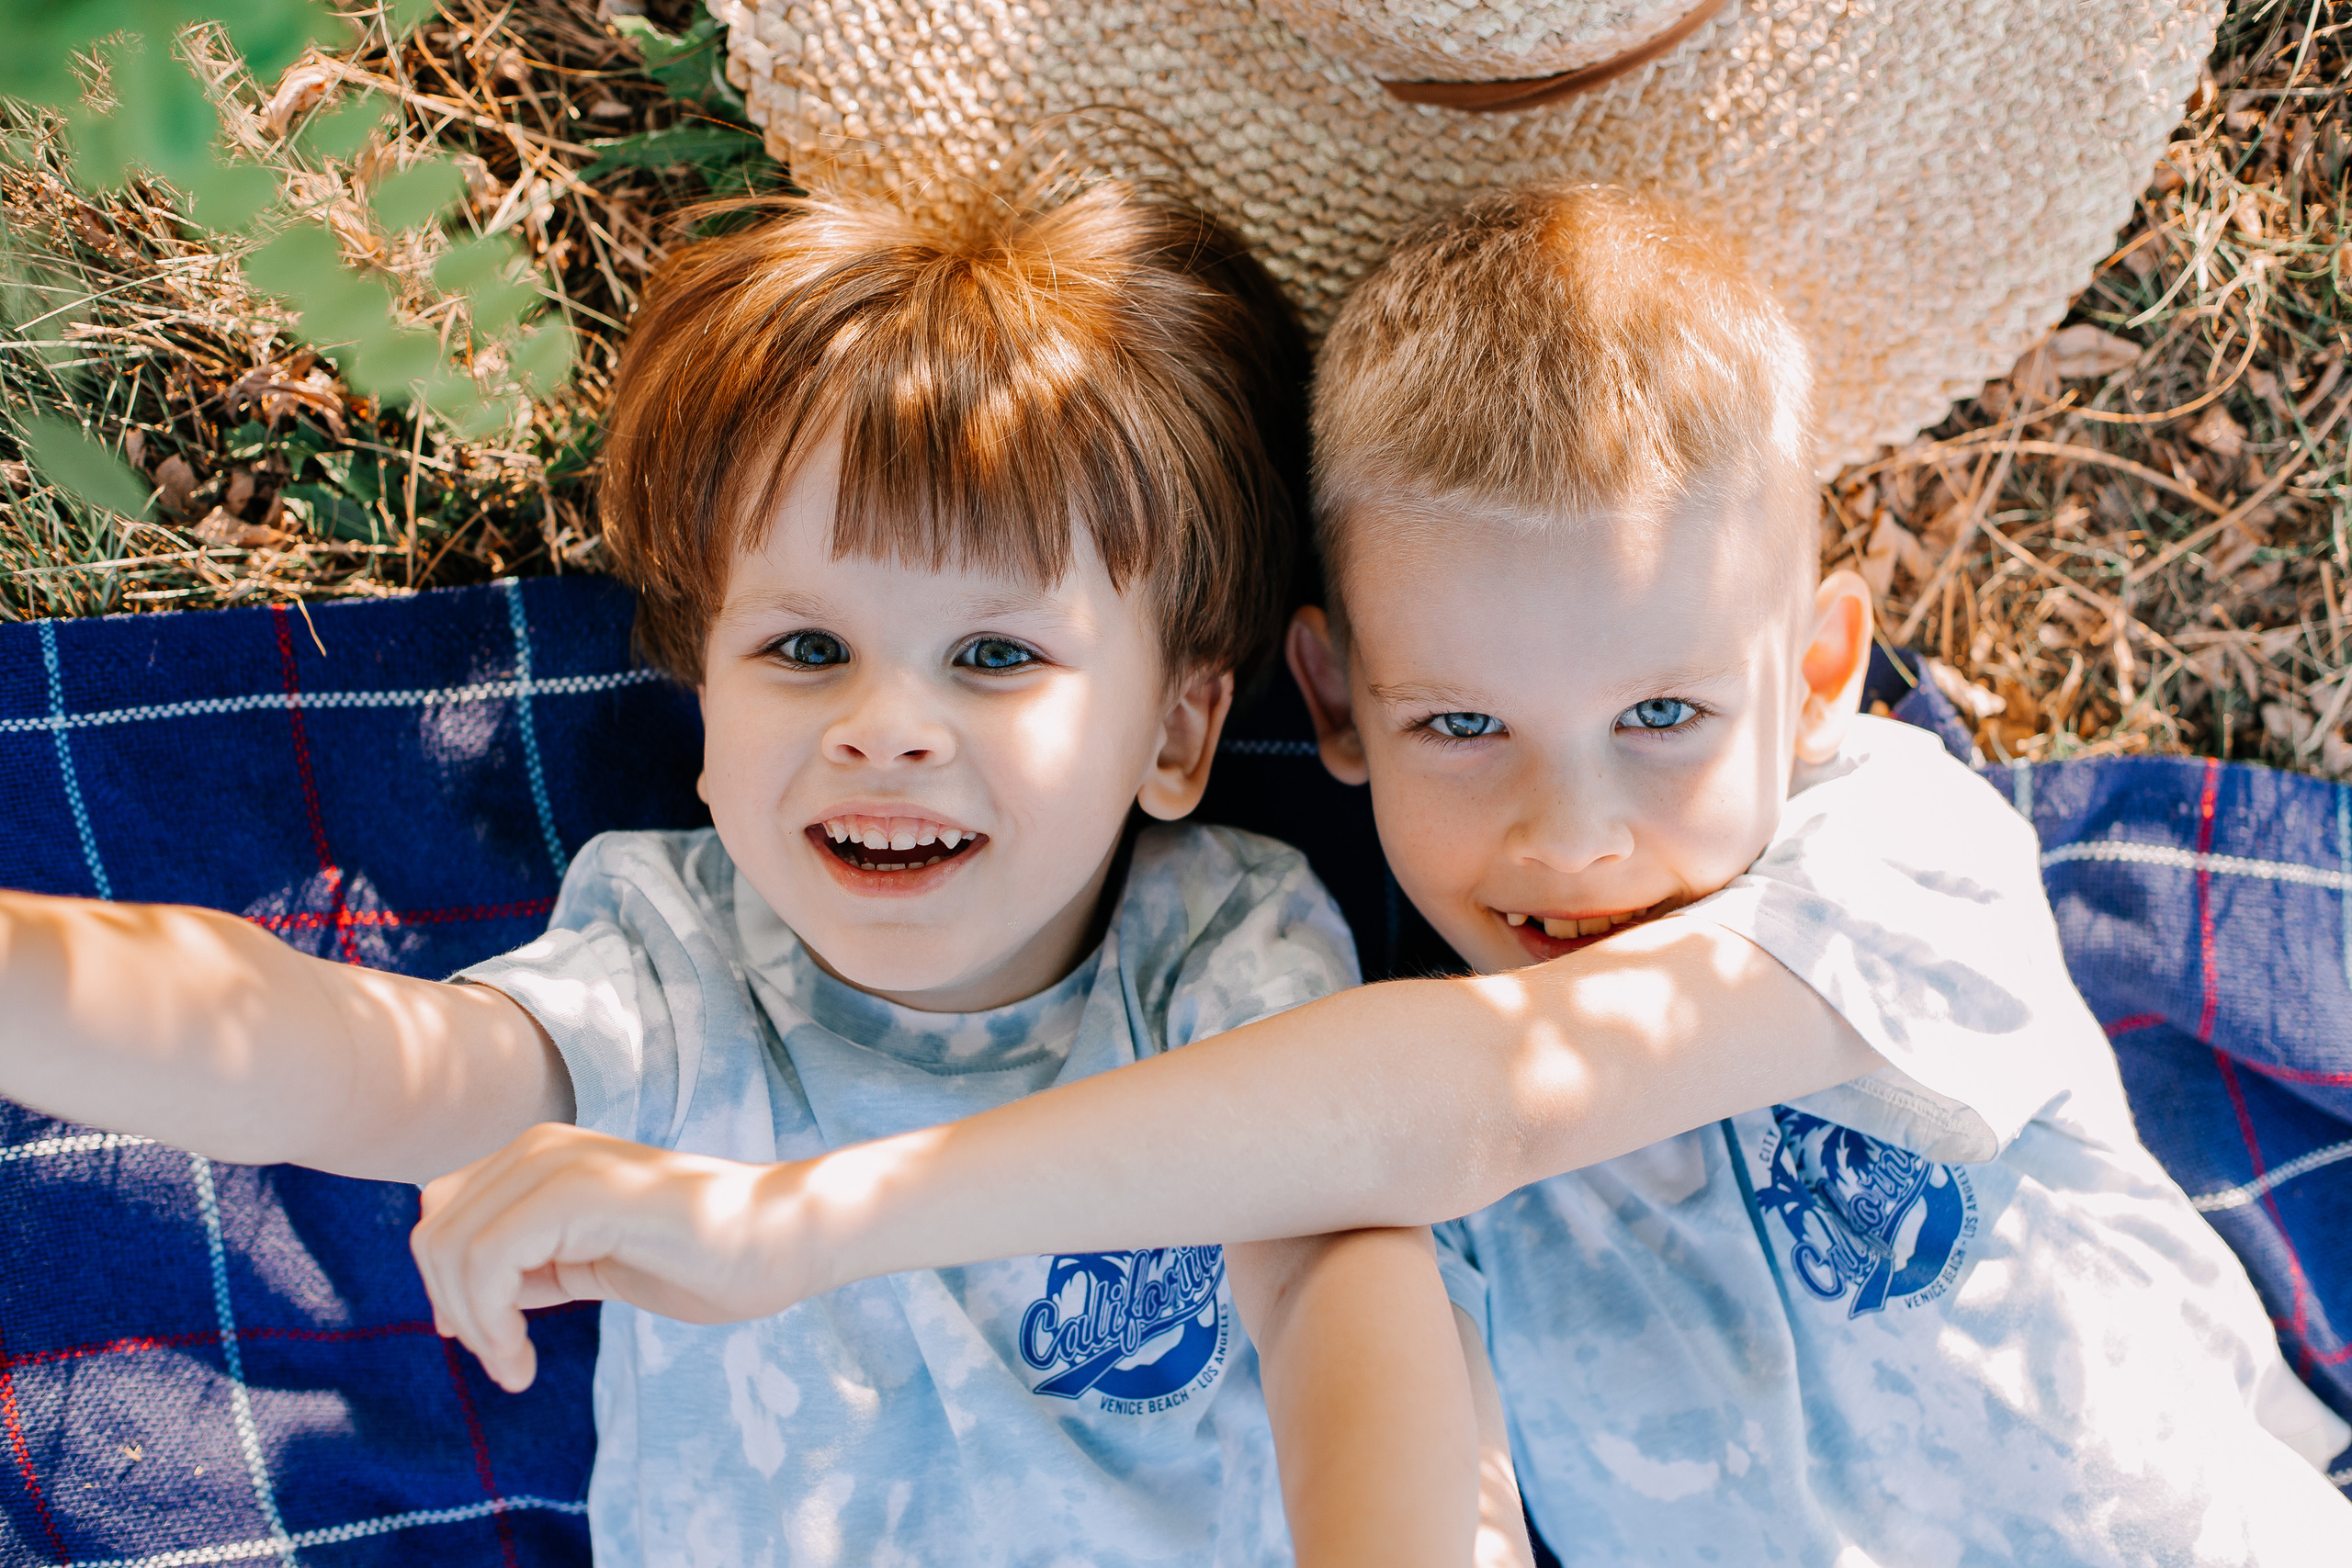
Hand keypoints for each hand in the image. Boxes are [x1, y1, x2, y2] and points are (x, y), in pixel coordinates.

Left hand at [410, 1123, 821, 1391]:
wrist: (782, 1238)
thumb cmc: (702, 1257)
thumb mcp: (590, 1264)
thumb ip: (530, 1269)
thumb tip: (456, 1312)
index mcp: (541, 1156)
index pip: (442, 1217)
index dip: (448, 1289)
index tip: (493, 1345)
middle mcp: (540, 1146)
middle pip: (435, 1234)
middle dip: (456, 1312)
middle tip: (506, 1363)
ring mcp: (559, 1162)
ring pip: (453, 1248)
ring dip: (474, 1326)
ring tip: (515, 1366)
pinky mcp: (581, 1191)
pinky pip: (489, 1259)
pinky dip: (490, 1321)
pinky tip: (523, 1360)